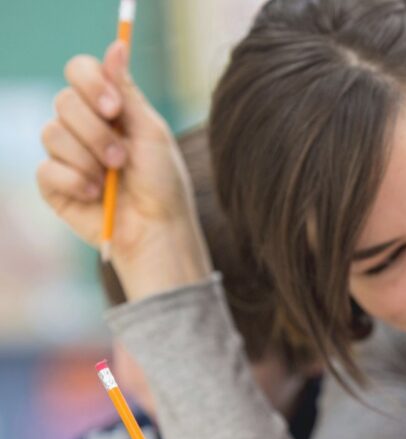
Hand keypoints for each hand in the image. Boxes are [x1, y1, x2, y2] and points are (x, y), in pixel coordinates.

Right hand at [38, 40, 210, 300]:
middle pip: (63, 100)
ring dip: (87, 157)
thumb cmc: (162, 182)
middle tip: (121, 157)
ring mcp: (66, 154)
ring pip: (51, 133)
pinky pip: (46, 168)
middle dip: (95, 131)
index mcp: (109, 108)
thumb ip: (127, 92)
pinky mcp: (53, 183)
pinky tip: (95, 195)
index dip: (91, 82)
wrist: (157, 229)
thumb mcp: (150, 132)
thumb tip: (116, 44)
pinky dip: (74, 181)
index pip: (80, 71)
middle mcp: (83, 126)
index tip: (113, 107)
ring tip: (112, 178)